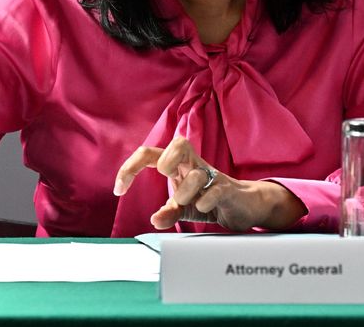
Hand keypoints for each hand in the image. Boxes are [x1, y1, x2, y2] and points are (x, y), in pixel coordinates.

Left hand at [114, 136, 305, 231]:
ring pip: (196, 173)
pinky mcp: (228, 189)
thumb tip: (154, 220)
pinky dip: (205, 201)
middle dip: (166, 158)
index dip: (130, 168)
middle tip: (164, 174)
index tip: (118, 189)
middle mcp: (194, 165)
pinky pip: (215, 190)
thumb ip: (169, 213)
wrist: (244, 206)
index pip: (150, 154)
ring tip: (186, 203)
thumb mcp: (184, 209)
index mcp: (178, 166)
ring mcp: (213, 176)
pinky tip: (202, 208)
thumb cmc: (211, 201)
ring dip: (185, 191)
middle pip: (179, 143)